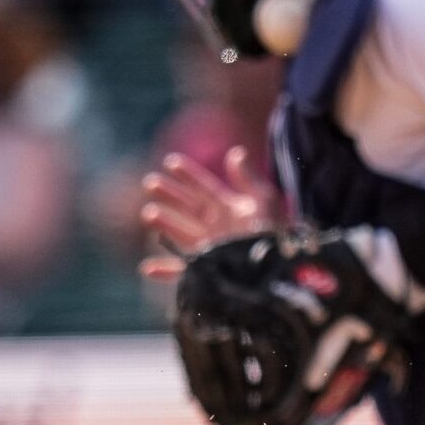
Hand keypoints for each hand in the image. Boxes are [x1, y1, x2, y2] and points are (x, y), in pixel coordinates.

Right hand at [137, 148, 269, 279]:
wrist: (277, 270)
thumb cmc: (272, 235)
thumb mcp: (264, 201)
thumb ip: (248, 178)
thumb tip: (236, 153)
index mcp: (230, 210)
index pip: (204, 188)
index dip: (189, 175)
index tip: (170, 162)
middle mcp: (217, 228)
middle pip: (188, 207)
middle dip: (170, 194)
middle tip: (150, 182)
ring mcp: (210, 250)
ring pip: (181, 233)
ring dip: (165, 223)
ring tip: (149, 213)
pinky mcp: (207, 272)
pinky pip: (181, 271)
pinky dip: (164, 270)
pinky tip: (147, 268)